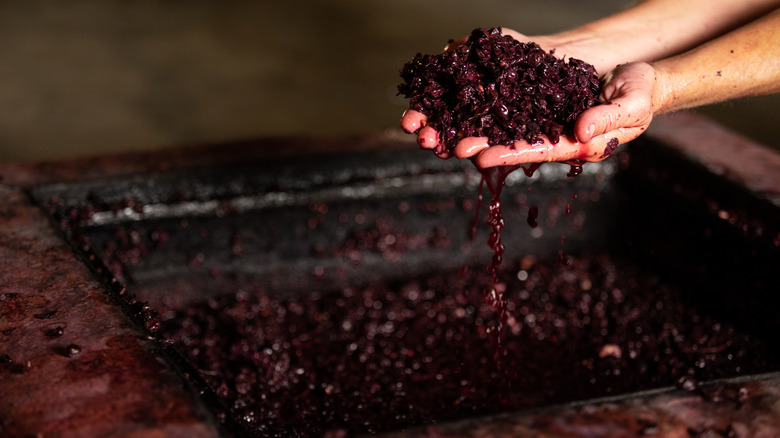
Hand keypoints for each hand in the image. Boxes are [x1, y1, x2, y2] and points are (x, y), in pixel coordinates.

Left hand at [403, 61, 655, 167]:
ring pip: (500, 122)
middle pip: (507, 141)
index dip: (507, 153)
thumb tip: (579, 132)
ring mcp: (541, 115)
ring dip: (469, 124)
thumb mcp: (632, 107)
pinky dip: (480, 99)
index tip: (480, 156)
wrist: (639, 75)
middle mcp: (551, 132)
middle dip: (477, 143)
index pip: (535, 151)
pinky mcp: (536, 96)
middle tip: (446, 145)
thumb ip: (608, 120)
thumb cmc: (642, 94)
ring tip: (438, 129)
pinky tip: (456, 99)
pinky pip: (505, 99)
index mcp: (573, 143)